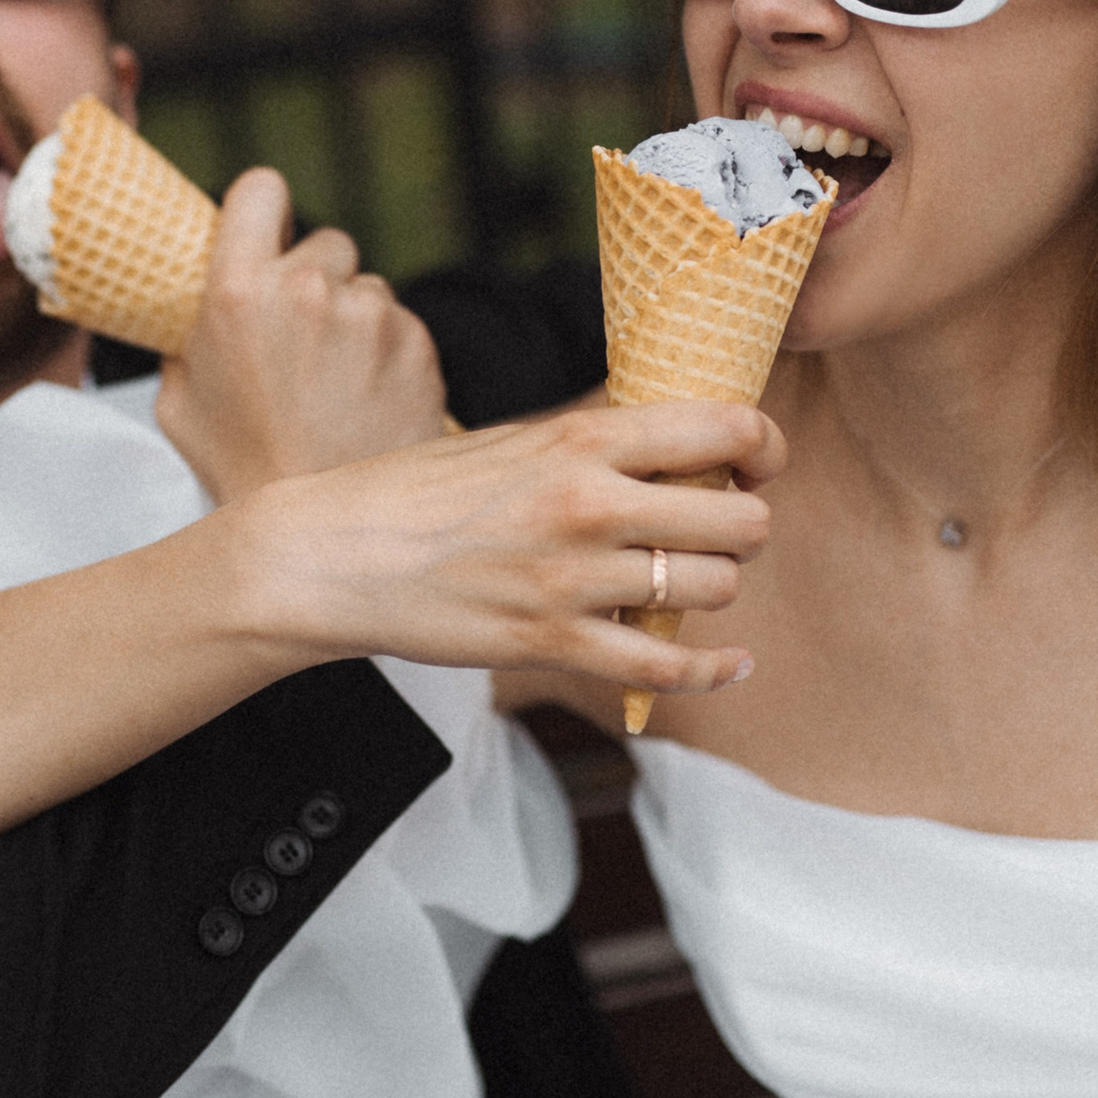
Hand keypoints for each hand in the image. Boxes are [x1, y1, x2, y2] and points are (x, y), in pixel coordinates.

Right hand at [156, 167, 447, 500]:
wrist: (326, 530)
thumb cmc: (244, 468)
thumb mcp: (181, 401)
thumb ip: (190, 337)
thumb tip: (195, 309)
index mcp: (239, 291)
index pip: (261, 189)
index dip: (266, 209)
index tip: (268, 231)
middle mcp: (309, 289)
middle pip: (325, 243)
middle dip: (316, 279)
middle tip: (302, 338)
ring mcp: (371, 315)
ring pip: (368, 289)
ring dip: (355, 321)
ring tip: (335, 385)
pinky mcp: (418, 343)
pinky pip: (401, 326)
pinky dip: (389, 353)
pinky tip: (367, 400)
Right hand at [226, 399, 783, 695]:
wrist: (333, 552)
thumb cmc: (418, 491)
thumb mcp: (514, 439)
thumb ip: (596, 442)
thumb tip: (679, 444)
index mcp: (581, 437)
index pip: (726, 428)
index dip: (764, 448)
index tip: (757, 463)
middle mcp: (590, 503)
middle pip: (739, 519)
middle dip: (743, 528)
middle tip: (716, 533)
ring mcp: (573, 579)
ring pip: (715, 590)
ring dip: (714, 591)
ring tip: (684, 585)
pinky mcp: (552, 642)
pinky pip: (667, 667)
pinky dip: (715, 669)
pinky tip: (732, 662)